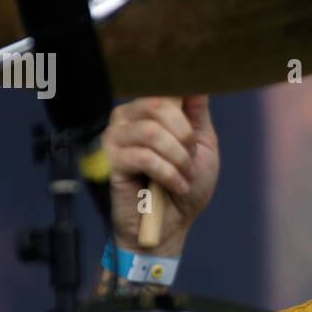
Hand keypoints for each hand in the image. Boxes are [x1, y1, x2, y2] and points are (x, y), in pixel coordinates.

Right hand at [102, 95, 219, 256]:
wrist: (171, 227)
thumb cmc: (185, 187)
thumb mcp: (201, 147)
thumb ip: (197, 115)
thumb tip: (197, 84)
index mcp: (147, 112)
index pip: (166, 92)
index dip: (188, 116)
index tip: (195, 143)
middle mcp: (126, 119)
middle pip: (158, 105)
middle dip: (185, 136)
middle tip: (191, 160)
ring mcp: (115, 139)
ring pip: (152, 132)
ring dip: (178, 158)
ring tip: (185, 177)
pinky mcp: (110, 163)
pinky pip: (143, 157)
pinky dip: (168, 173)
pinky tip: (176, 185)